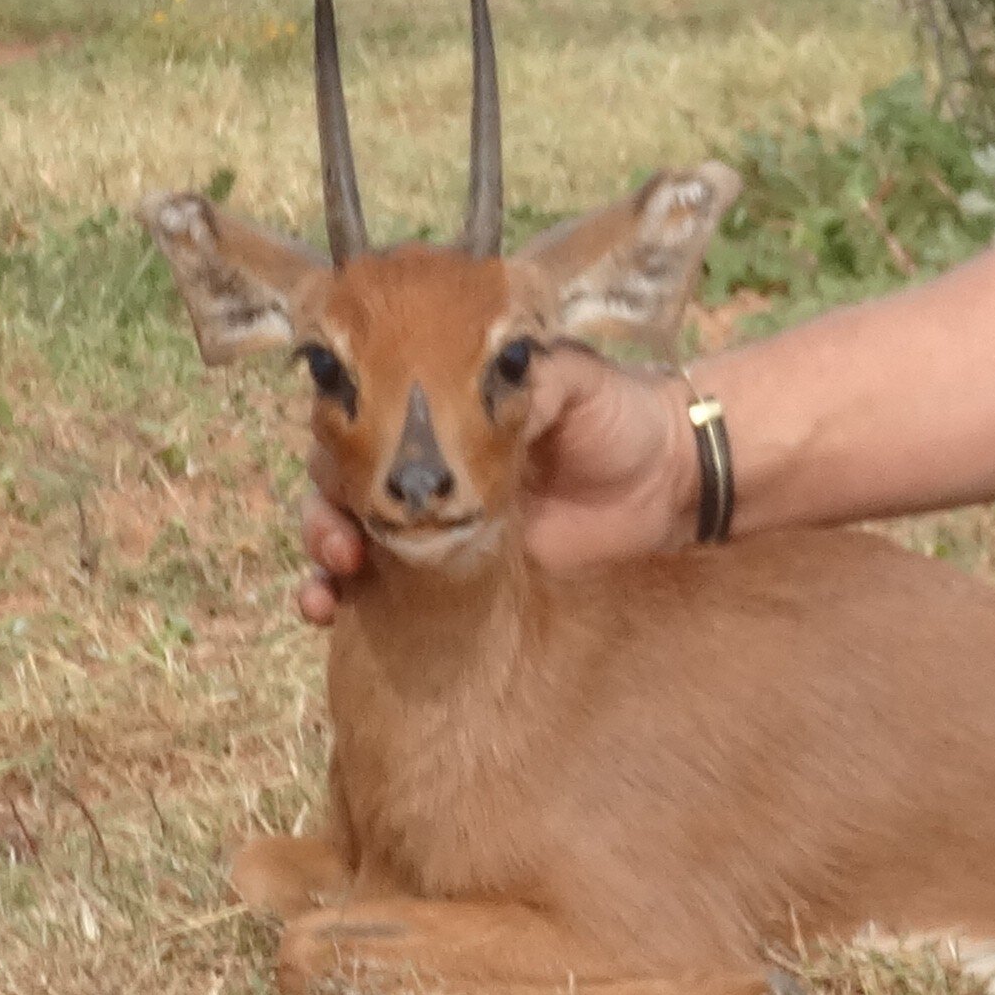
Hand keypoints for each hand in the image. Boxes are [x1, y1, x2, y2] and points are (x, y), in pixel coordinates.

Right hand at [291, 347, 701, 628]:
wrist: (672, 482)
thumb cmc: (619, 414)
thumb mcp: (571, 380)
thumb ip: (518, 381)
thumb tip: (465, 402)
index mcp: (438, 407)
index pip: (360, 419)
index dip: (333, 445)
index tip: (337, 475)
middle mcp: (424, 461)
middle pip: (341, 482)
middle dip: (322, 512)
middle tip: (342, 545)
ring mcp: (436, 521)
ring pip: (352, 535)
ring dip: (323, 557)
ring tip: (327, 590)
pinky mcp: (458, 574)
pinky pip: (390, 587)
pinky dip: (349, 600)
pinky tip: (331, 614)